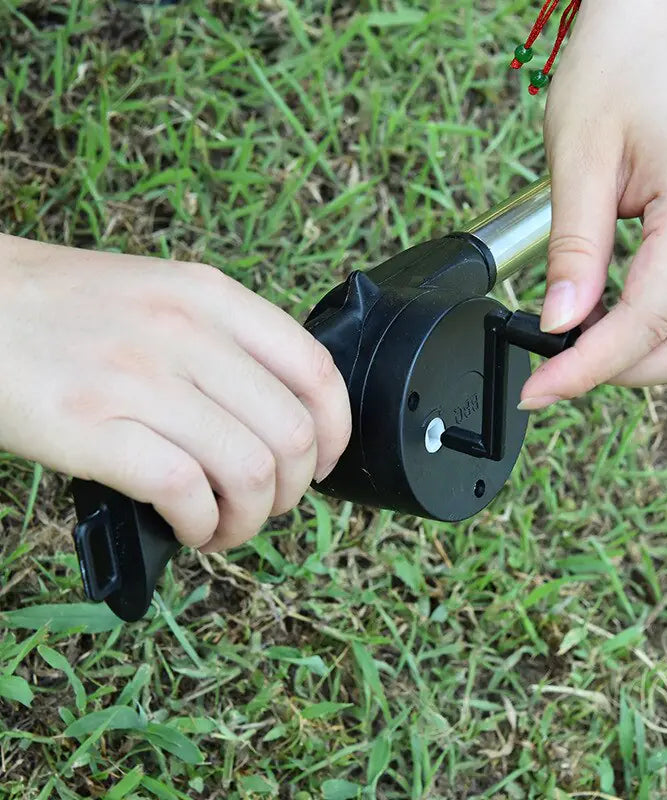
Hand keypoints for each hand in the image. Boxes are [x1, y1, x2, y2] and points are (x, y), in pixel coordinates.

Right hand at [0, 235, 350, 551]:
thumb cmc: (70, 310)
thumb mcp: (165, 297)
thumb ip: (227, 344)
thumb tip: (283, 420)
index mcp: (213, 297)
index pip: (316, 371)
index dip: (336, 433)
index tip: (323, 463)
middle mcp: (186, 332)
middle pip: (292, 435)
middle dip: (293, 491)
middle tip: (267, 505)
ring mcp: (139, 378)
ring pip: (249, 471)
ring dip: (251, 519)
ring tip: (225, 526)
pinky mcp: (92, 426)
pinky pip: (186, 492)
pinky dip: (202, 526)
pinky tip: (191, 528)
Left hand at [519, 0, 666, 409]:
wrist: (654, 31)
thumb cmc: (618, 71)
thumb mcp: (578, 159)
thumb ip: (574, 250)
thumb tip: (558, 324)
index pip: (648, 321)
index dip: (588, 367)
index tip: (538, 390)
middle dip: (611, 373)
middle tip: (546, 372)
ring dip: (626, 357)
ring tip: (564, 346)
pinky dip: (639, 332)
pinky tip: (594, 321)